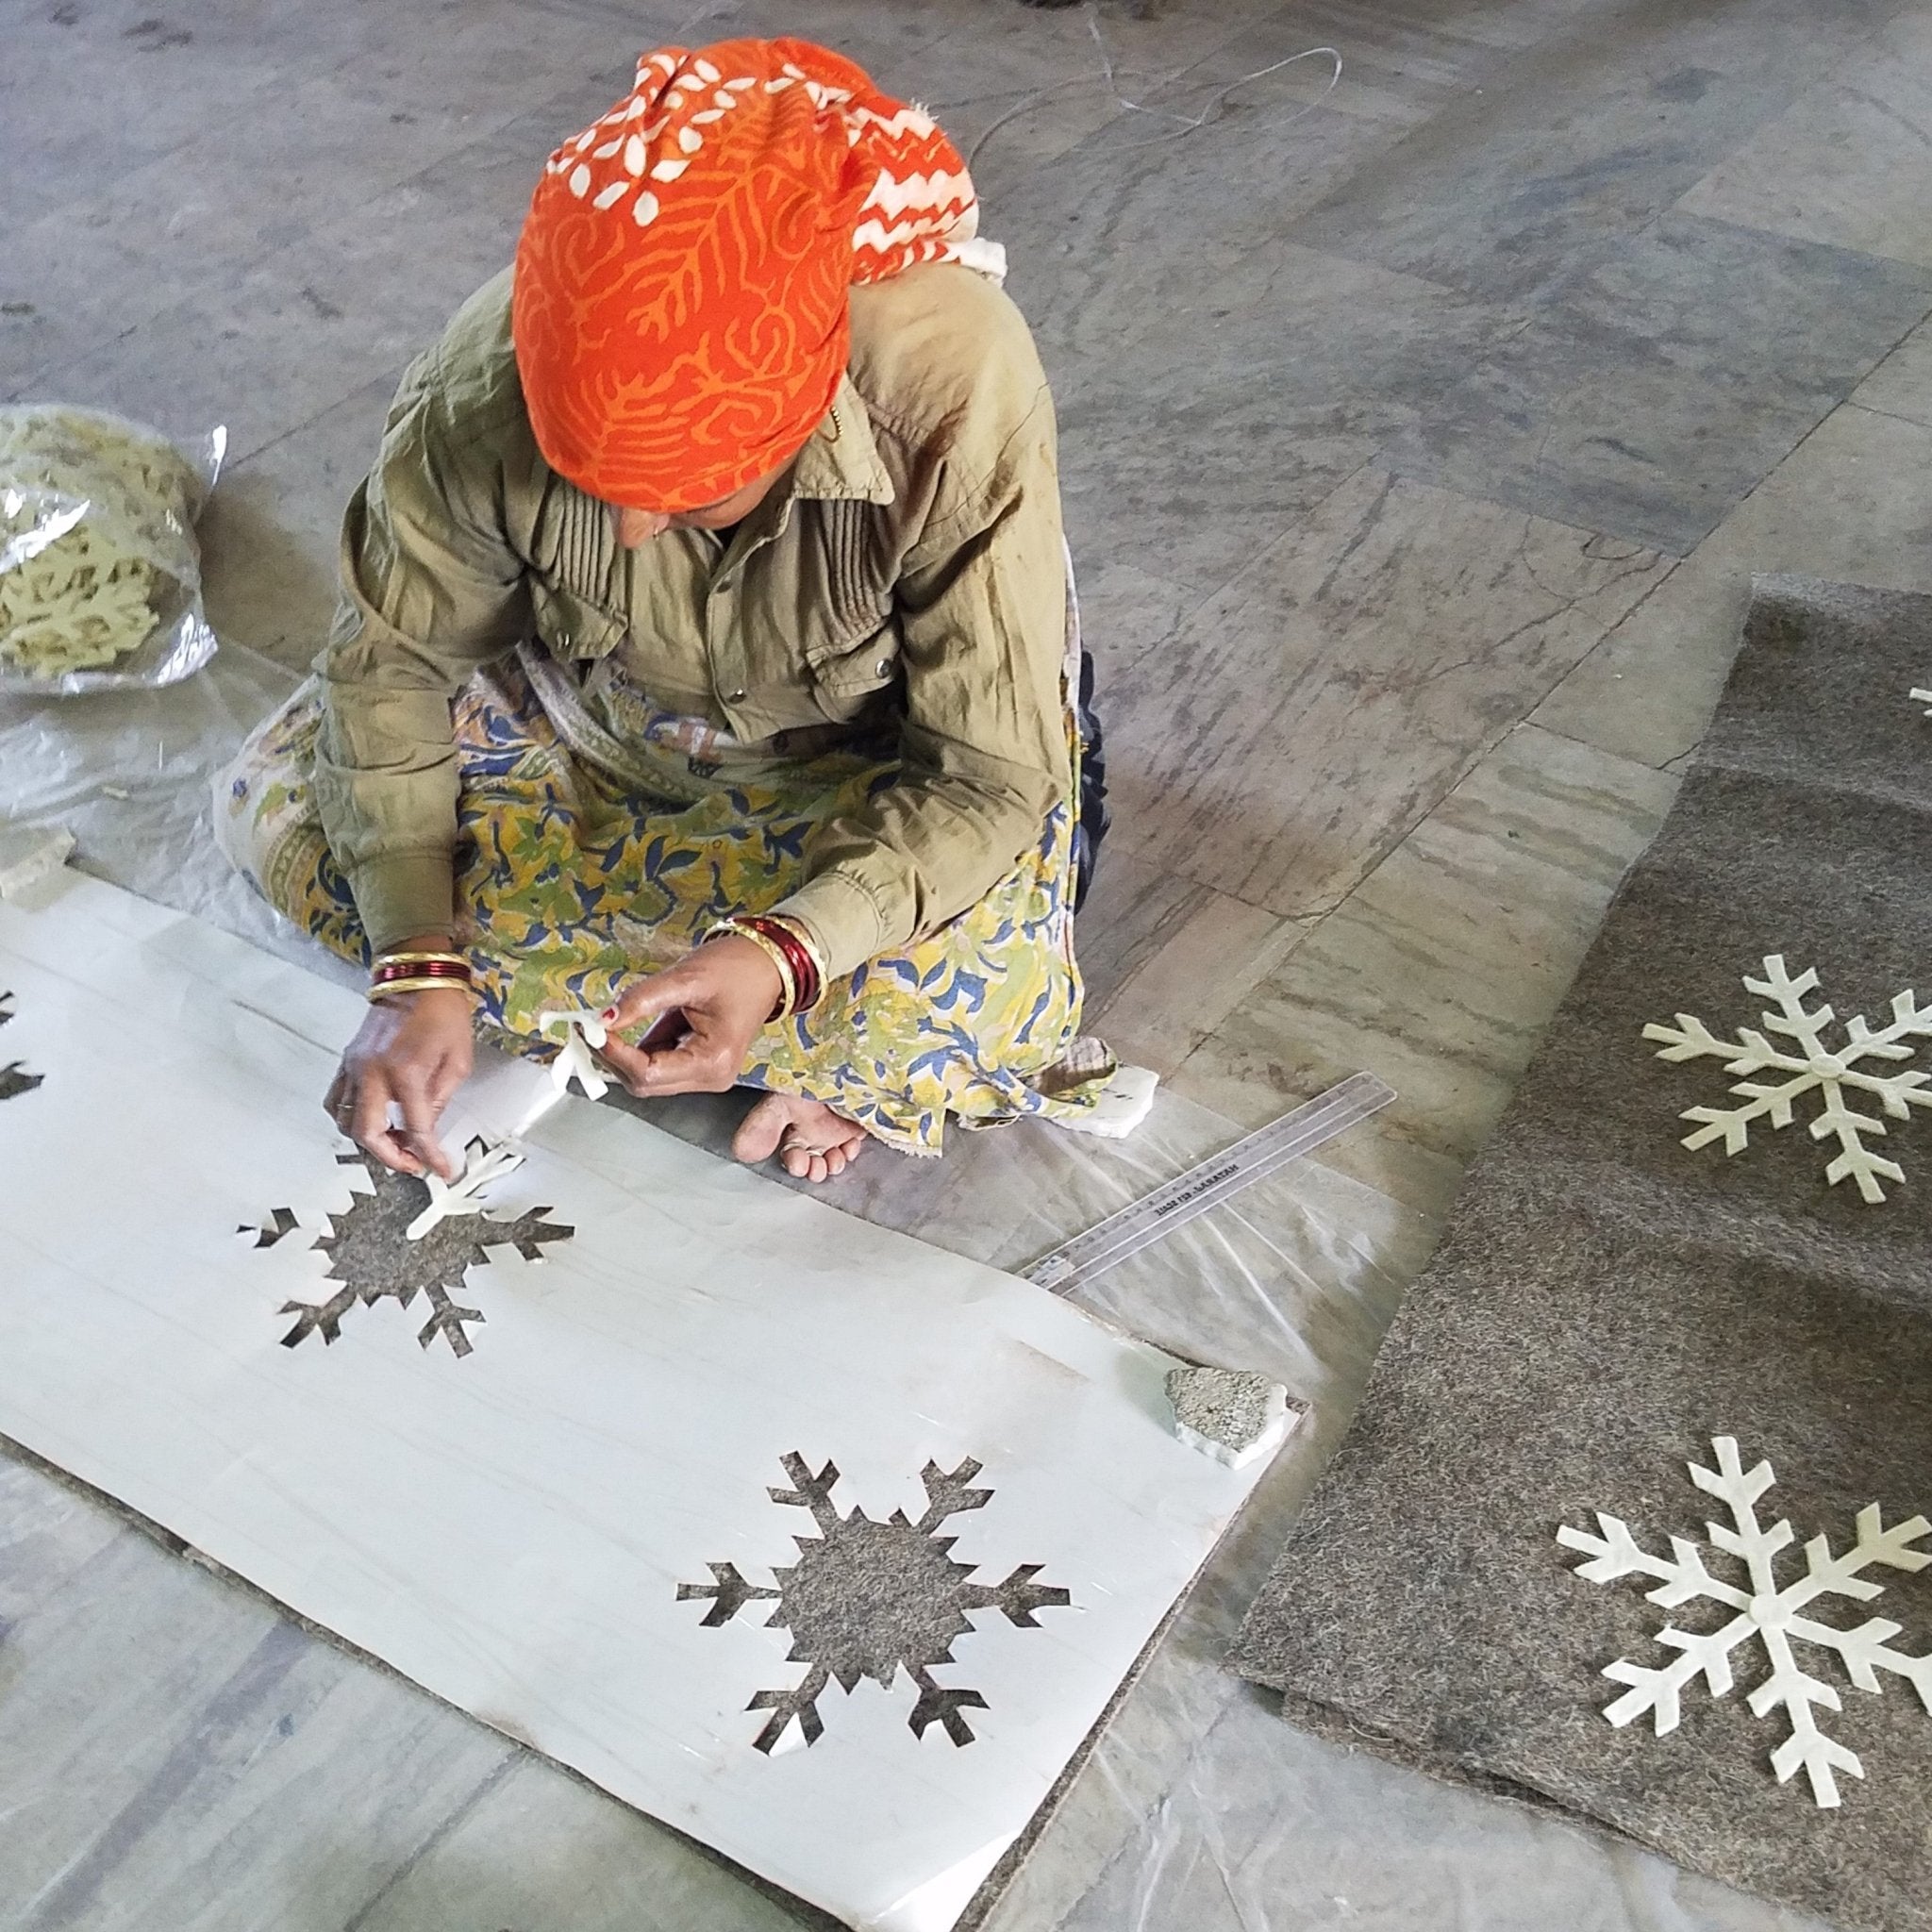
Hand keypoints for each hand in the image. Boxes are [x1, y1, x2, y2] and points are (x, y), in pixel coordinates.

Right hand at [324, 986, 474, 1178]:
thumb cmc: (444, 1012)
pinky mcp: (346, 1060)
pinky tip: (372, 1121)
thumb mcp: (457, 1060)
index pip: (416, 1128)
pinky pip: (336, 1100)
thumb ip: (441, 1098)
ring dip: (369, 1142)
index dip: (430, 1156)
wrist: (417, 977)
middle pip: (368, 1133)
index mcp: (406, 1072)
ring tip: (396, 1144)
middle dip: (391, 1157)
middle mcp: (372, 1072)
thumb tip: (428, 1127)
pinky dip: (349, 1119)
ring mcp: (353, 1066)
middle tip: (413, 1163)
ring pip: (346, 1121)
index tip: (441, 1170)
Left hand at [594, 936, 782, 1097]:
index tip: (591, 1028)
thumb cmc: (738, 968)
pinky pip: (656, 1064)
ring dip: (622, 1052)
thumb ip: (642, 1000)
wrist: (767, 964)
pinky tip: (630, 1024)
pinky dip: (636, 1048)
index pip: (648, 1073)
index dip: (614, 1053)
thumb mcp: (686, 978)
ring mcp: (705, 1074)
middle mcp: (711, 1077)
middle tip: (590, 1026)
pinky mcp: (698, 1064)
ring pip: (646, 1077)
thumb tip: (604, 1018)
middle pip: (645, 1082)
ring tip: (606, 1022)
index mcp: (713, 1061)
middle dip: (613, 1056)